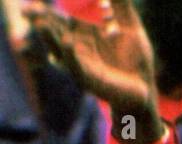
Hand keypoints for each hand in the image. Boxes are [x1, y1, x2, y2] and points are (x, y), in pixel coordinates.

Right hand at [23, 0, 161, 143]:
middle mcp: (80, 50)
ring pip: (62, 51)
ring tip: (40, 23)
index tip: (35, 3)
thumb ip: (119, 5)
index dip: (49, 12)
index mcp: (85, 35)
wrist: (146, 90)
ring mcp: (84, 67)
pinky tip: (67, 41)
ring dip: (50, 38)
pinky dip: (71, 55)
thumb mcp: (130, 26)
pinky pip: (78, 68)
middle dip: (42, 22)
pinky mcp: (92, 82)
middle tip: (28, 11)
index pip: (62, 20)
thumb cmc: (136, 61)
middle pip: (57, 33)